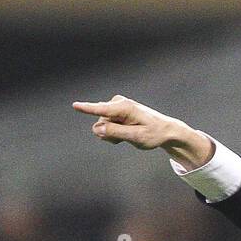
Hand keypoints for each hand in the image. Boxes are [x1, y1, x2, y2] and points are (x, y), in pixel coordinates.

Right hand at [72, 95, 214, 168]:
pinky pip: (106, 125)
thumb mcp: (136, 137)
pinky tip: (127, 132)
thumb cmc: (154, 134)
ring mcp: (116, 107)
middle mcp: (118, 103)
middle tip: (127, 137)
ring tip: (130, 134)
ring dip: (112, 134)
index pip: (102, 109)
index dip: (87, 109)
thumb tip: (96, 128)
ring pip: (102, 125)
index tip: (74, 105)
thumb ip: (115, 133)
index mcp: (125, 108)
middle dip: (108, 134)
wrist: (166, 130)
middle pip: (100, 123)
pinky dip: (115, 132)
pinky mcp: (116, 111)